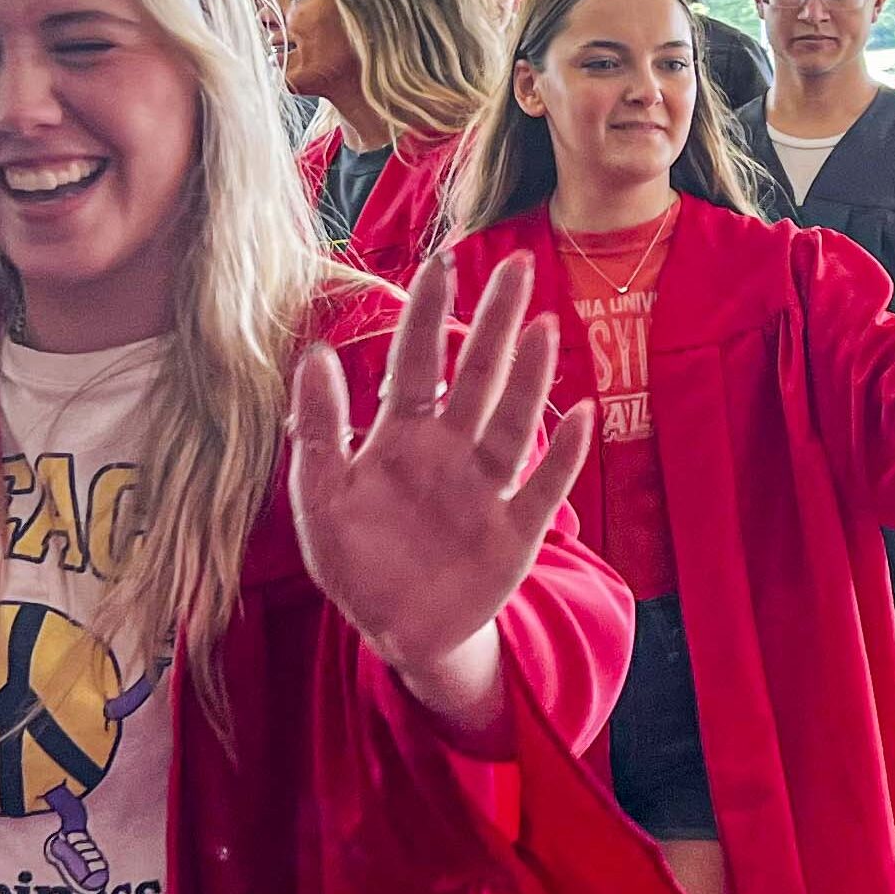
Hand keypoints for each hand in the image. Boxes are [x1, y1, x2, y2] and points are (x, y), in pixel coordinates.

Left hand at [288, 254, 593, 690]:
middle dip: (498, 322)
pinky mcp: (516, 532)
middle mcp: (450, 452)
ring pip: (513, 421)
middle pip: (478, 376)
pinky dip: (563, 454)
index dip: (430, 314)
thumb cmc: (357, 562)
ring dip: (531, 377)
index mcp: (401, 437)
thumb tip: (314, 353)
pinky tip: (580, 415)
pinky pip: (545, 488)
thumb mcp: (320, 498)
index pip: (417, 362)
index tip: (443, 262)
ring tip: (545, 328)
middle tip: (520, 267)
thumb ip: (320, 429)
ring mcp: (487, 489)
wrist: (396, 631)